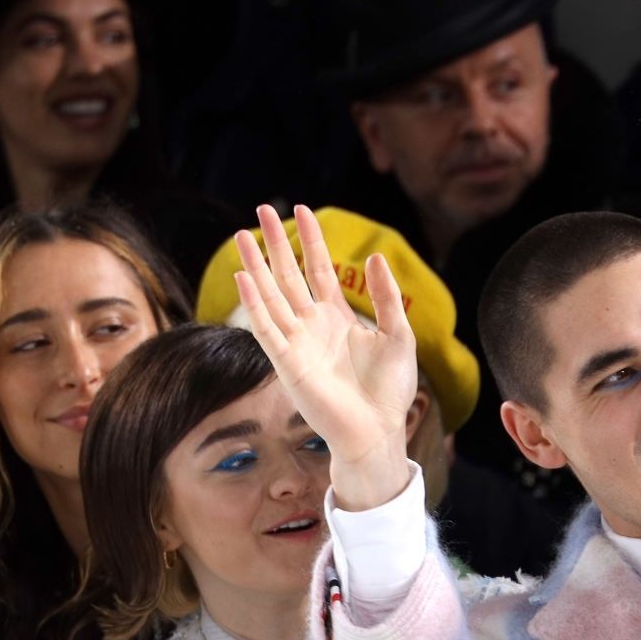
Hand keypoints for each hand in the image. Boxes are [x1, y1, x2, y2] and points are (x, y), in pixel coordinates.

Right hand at [234, 204, 415, 510]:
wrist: (378, 430)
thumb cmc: (388, 391)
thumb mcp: (397, 335)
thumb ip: (386, 298)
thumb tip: (374, 257)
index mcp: (337, 318)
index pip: (318, 269)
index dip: (310, 240)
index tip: (302, 210)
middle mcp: (312, 326)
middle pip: (288, 275)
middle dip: (276, 242)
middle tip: (261, 209)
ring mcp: (297, 343)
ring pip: (271, 295)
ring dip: (257, 265)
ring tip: (243, 234)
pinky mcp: (287, 363)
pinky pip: (266, 327)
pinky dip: (255, 302)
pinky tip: (244, 276)